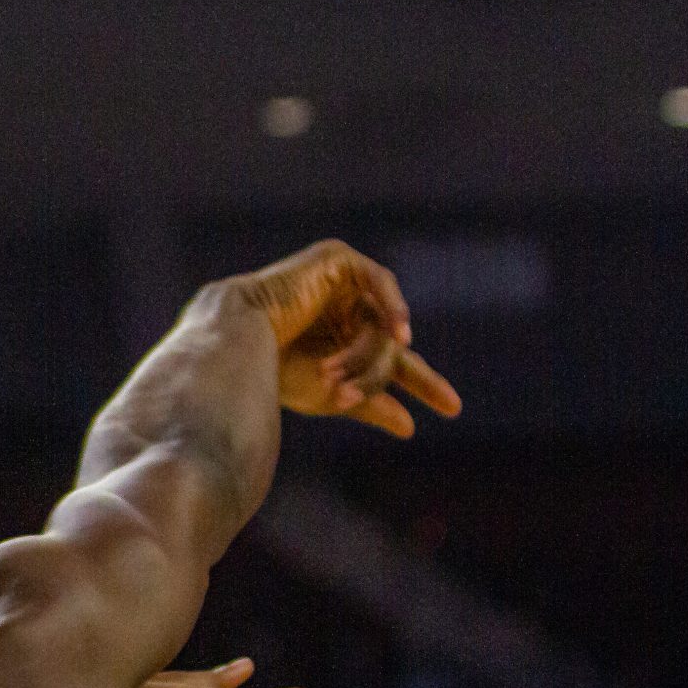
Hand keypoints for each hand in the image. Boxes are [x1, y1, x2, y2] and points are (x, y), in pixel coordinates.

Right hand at [223, 240, 460, 438]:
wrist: (235, 342)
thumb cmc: (271, 371)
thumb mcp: (330, 394)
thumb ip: (371, 403)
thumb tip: (410, 427)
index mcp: (342, 344)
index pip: (393, 363)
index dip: (423, 383)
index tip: (452, 409)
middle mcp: (345, 313)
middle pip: (389, 345)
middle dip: (375, 374)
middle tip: (350, 398)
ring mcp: (342, 284)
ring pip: (380, 322)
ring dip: (363, 355)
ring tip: (336, 378)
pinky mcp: (337, 261)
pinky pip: (380, 282)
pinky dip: (392, 307)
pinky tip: (399, 332)